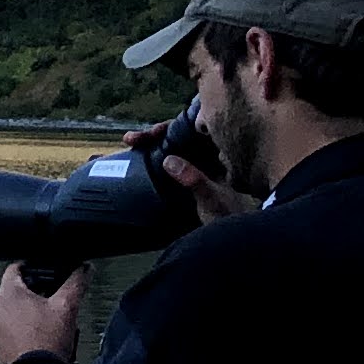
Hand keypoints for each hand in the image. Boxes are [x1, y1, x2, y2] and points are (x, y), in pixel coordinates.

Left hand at [0, 263, 85, 363]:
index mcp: (7, 293)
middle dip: (33, 293)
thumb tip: (84, 269)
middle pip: (14, 290)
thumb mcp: (67, 306)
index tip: (43, 271)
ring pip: (10, 310)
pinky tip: (38, 336)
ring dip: (27, 312)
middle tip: (51, 300)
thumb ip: (76, 282)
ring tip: (46, 321)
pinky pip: (8, 328)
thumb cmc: (47, 343)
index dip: (32, 267)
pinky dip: (21, 328)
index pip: (15, 268)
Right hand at [124, 116, 251, 224]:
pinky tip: (138, 155)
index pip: (196, 129)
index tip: (153, 133)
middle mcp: (211, 153)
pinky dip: (153, 154)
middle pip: (181, 134)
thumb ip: (194, 180)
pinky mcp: (190, 173)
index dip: (172, 127)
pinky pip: (170, 157)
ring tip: (130, 141)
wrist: (233, 235)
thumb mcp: (212, 200)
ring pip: (174, 145)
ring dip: (152, 142)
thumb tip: (168, 160)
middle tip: (132, 139)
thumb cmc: (229, 217)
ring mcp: (200, 163)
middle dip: (155, 133)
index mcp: (222, 152)